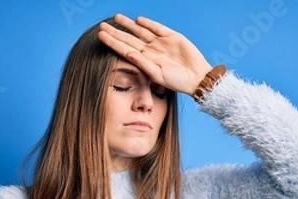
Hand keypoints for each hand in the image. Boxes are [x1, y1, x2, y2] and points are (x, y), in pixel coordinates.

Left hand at [98, 13, 212, 95]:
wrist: (196, 78)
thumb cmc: (176, 81)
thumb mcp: (156, 74)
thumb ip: (142, 63)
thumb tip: (127, 53)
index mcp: (144, 61)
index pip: (124, 49)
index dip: (112, 42)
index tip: (100, 36)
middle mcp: (150, 51)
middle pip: (129, 38)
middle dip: (116, 32)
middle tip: (102, 26)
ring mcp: (160, 43)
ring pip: (141, 31)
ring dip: (128, 25)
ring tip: (116, 18)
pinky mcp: (172, 37)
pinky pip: (157, 28)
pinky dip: (148, 23)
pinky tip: (138, 20)